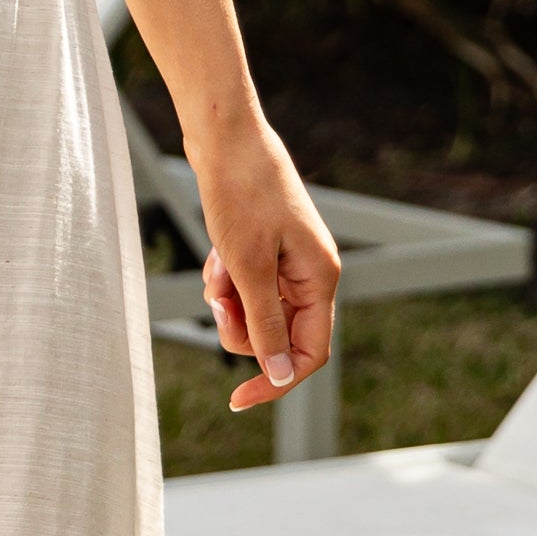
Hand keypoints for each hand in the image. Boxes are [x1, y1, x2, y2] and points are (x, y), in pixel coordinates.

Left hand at [190, 120, 338, 412]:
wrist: (224, 136)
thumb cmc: (240, 192)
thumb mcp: (248, 266)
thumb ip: (265, 323)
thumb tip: (280, 374)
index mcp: (320, 279)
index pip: (309, 354)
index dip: (275, 380)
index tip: (236, 399)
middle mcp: (311, 274)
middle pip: (277, 335)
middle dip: (240, 327)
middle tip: (218, 301)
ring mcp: (288, 261)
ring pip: (255, 311)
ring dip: (228, 300)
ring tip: (217, 266)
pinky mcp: (265, 248)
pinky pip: (244, 285)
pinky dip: (225, 278)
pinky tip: (216, 253)